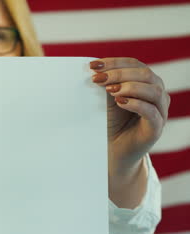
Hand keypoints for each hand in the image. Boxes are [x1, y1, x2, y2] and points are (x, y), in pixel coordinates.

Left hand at [89, 57, 170, 181]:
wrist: (113, 149)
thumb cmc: (110, 122)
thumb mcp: (106, 99)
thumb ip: (106, 83)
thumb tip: (93, 67)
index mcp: (146, 83)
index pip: (135, 64)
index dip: (115, 62)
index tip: (93, 65)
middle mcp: (157, 94)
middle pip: (145, 74)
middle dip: (119, 74)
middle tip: (98, 79)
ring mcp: (160, 111)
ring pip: (153, 91)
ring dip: (130, 87)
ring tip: (110, 90)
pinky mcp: (156, 128)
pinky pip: (152, 112)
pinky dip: (136, 104)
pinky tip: (120, 102)